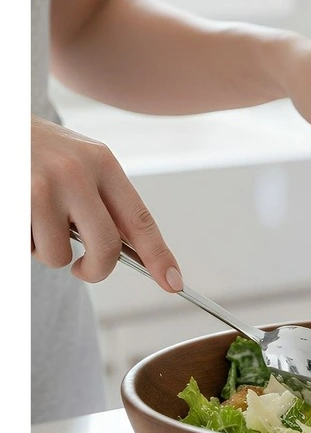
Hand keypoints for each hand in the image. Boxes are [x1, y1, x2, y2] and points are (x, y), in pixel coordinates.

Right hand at [31, 115, 182, 289]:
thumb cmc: (36, 150)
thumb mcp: (78, 161)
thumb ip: (102, 200)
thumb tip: (126, 252)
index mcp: (102, 162)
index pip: (139, 219)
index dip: (159, 256)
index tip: (173, 282)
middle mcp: (77, 173)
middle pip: (106, 248)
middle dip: (96, 270)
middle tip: (83, 269)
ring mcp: (43, 187)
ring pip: (60, 256)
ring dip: (48, 251)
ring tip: (35, 221)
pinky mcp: (15, 202)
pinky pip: (28, 249)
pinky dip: (25, 242)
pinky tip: (19, 214)